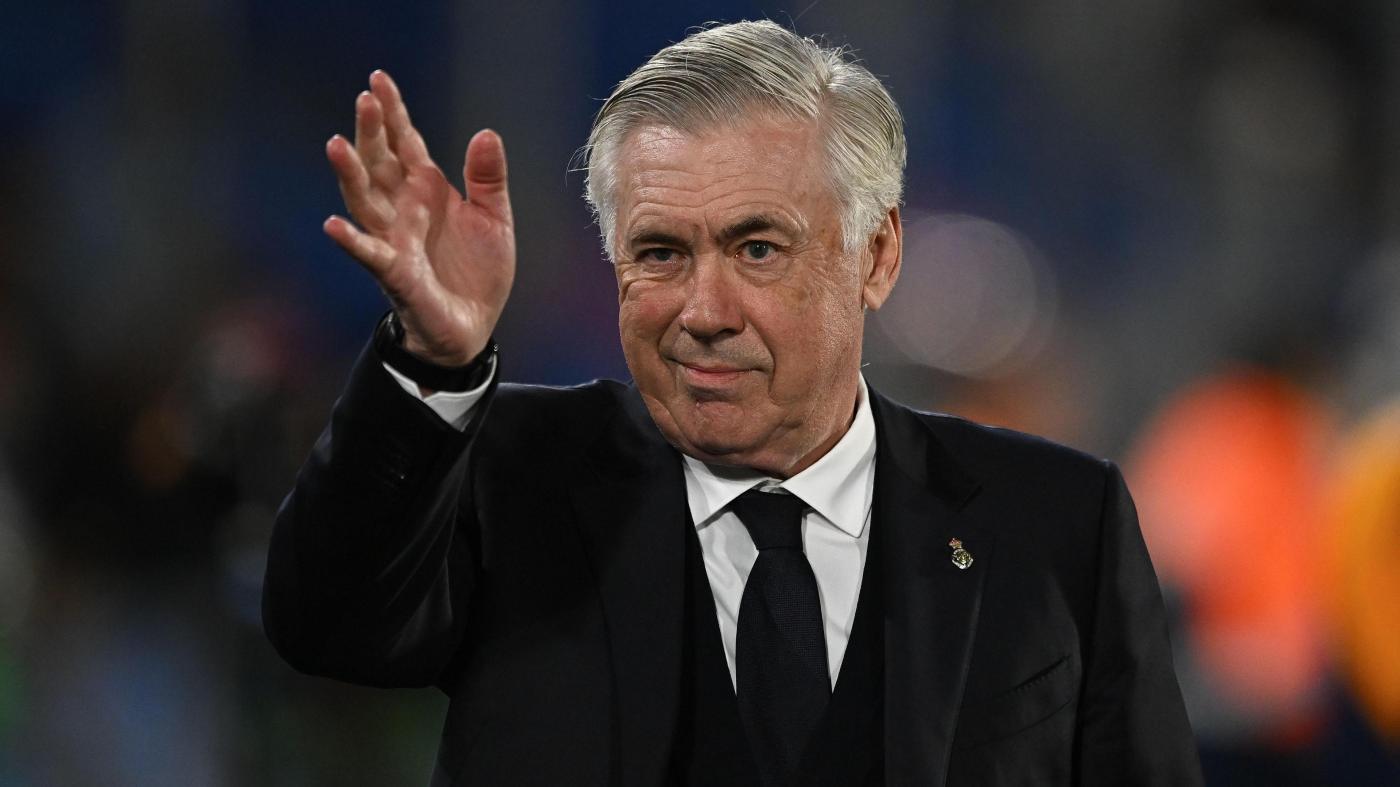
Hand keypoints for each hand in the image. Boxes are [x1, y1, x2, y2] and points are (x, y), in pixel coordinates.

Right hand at [324, 70, 513, 365]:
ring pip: (365, 201)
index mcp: (426, 190)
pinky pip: (370, 254)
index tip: (378, 79)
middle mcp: (403, 210)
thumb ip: (488, 178)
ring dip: (350, 174)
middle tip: (364, 99)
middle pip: (380, 163)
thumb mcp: (494, 218)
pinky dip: (351, 240)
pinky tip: (333, 224)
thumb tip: (486, 133)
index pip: (406, 144)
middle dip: (372, 132)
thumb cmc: (477, 271)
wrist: (473, 325)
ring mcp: (394, 240)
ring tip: (336, 144)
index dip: (393, 113)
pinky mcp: (396, 274)